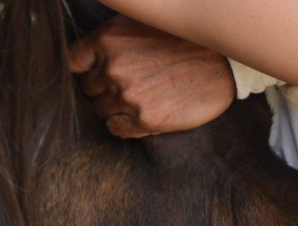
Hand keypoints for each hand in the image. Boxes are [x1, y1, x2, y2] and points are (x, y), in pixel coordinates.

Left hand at [68, 15, 235, 137]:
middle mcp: (113, 68)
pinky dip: (124, 124)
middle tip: (130, 84)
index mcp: (107, 40)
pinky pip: (116, 129)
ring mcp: (128, 96)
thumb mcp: (141, 26)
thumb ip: (112, 42)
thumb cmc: (185, 42)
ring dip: (116, 107)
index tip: (98, 72)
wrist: (224, 63)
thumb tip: (91, 60)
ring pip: (102, 110)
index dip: (87, 69)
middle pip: (88, 88)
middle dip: (104, 88)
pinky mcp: (146, 119)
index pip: (73, 62)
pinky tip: (141, 115)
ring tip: (141, 98)